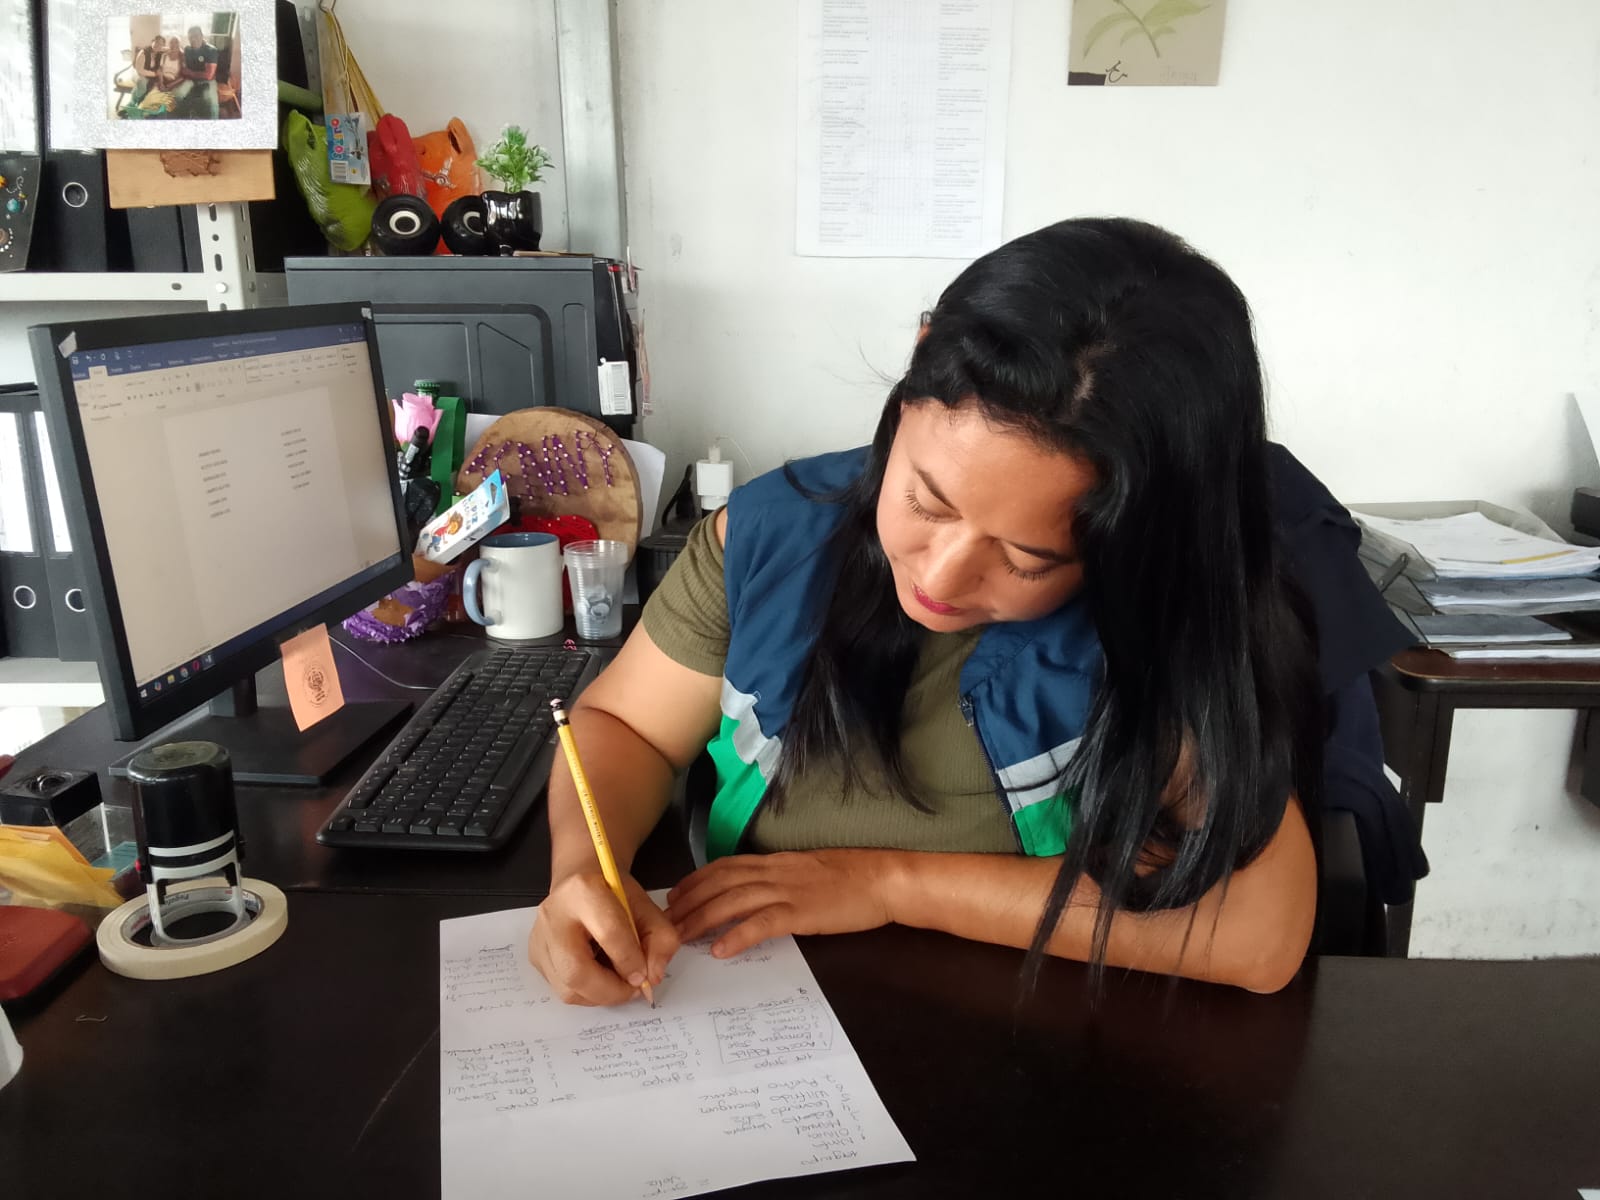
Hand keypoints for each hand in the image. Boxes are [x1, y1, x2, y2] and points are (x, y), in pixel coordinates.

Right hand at [528, 871, 679, 1005]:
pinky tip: (600, 975)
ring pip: (567, 988)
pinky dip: (587, 993)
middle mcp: (553, 914)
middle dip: (611, 991)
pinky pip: (562, 989)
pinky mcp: (535, 956)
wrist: (581, 883)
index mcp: (583, 890)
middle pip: (576, 970)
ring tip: (618, 981)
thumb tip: (652, 977)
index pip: (608, 933)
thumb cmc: (613, 894)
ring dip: (600, 995)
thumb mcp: (646, 907)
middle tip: (633, 990)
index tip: (645, 976)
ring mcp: (540, 937)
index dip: (631, 961)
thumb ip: (661, 939)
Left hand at [665, 849, 895, 958]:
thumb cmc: (850, 878)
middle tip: (664, 923)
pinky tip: (720, 950)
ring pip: (732, 901)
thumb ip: (779, 879)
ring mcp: (787, 891)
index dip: (695, 881)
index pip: (724, 867)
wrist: (882, 880)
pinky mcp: (801, 913)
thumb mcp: (806, 872)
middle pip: (719, 883)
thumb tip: (754, 893)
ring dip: (701, 919)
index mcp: (775, 863)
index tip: (673, 896)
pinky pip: (762, 923)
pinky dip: (738, 935)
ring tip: (679, 938)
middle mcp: (774, 872)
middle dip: (688, 903)